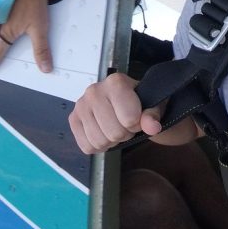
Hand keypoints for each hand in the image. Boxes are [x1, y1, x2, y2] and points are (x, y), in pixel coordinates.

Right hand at [68, 73, 197, 153]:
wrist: (125, 103)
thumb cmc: (140, 103)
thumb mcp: (154, 106)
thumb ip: (153, 115)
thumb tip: (152, 126)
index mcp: (115, 82)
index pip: (129, 119)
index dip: (137, 124)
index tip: (138, 117)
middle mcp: (94, 90)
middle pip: (114, 133)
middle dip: (124, 134)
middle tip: (126, 124)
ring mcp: (81, 105)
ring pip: (99, 141)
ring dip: (111, 141)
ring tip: (115, 126)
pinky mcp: (73, 119)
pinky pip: (86, 146)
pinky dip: (98, 146)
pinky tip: (104, 132)